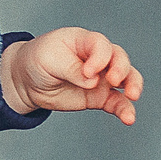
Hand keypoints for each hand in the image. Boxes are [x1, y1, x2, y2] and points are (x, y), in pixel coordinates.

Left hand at [1, 28, 143, 124]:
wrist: (27, 82)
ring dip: (133, 85)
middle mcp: (97, 57)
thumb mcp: (48, 59)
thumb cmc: (37, 61)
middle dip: (121, 69)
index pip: (101, 45)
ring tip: (132, 96)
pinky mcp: (100, 96)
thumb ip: (71, 68)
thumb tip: (93, 81)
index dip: (99, 58)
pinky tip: (128, 118)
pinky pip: (117, 102)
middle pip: (120, 58)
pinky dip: (125, 109)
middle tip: (113, 80)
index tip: (88, 72)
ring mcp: (101, 77)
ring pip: (126, 78)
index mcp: (84, 41)